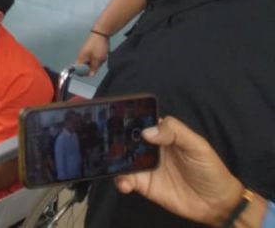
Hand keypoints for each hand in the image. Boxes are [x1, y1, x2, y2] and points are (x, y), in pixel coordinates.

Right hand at [75, 32, 108, 73]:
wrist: (100, 33)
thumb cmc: (98, 46)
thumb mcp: (97, 59)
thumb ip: (93, 68)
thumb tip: (90, 75)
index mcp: (80, 58)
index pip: (77, 70)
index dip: (83, 73)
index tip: (91, 72)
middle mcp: (81, 56)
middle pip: (85, 67)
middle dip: (93, 67)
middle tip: (99, 62)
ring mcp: (85, 53)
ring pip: (90, 62)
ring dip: (97, 62)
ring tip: (102, 57)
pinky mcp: (89, 50)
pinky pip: (93, 58)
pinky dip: (98, 58)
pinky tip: (102, 54)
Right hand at [114, 116, 242, 225]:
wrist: (217, 204)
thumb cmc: (210, 169)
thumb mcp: (197, 146)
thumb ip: (175, 132)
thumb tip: (146, 131)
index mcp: (162, 134)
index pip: (141, 121)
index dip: (126, 118)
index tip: (112, 118)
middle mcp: (150, 148)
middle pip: (126, 139)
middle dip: (113, 139)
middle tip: (104, 142)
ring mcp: (145, 166)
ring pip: (122, 159)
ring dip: (113, 161)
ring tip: (112, 165)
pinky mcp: (144, 185)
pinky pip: (126, 180)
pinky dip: (121, 181)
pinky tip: (125, 184)